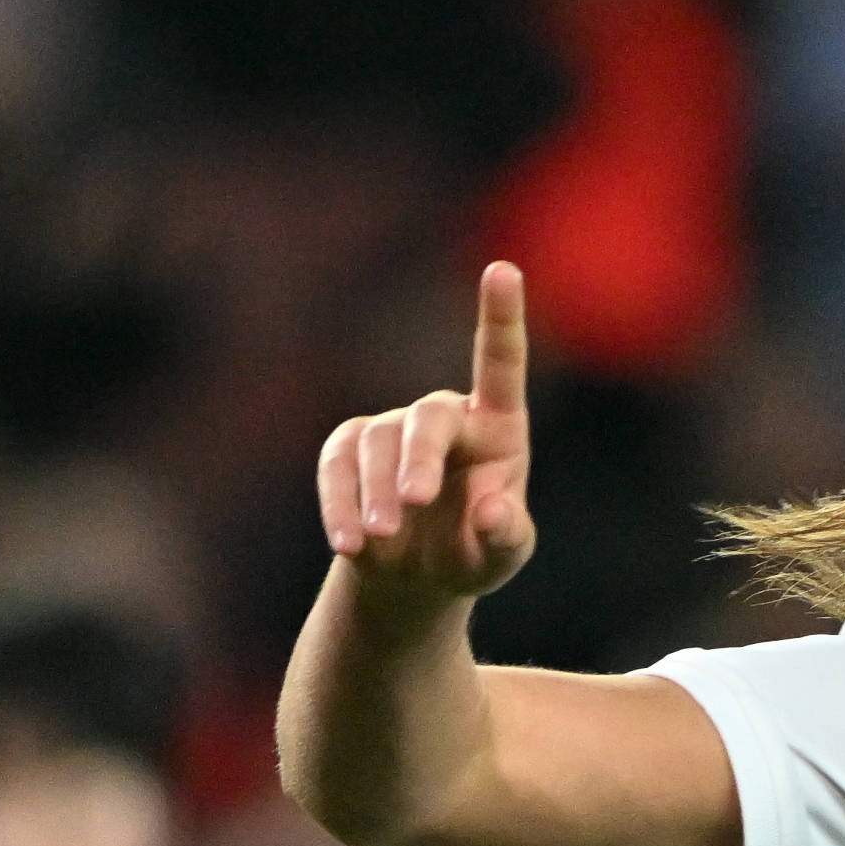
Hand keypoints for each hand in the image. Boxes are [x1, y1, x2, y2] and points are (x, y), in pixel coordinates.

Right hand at [314, 265, 536, 610]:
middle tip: (412, 503)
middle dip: (418, 458)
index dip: (500, 317)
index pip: (499, 365)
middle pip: (429, 418)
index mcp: (498, 427)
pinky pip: (338, 465)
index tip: (502, 270)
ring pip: (377, 445)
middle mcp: (447, 416)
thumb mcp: (500, 558)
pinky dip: (340, 503)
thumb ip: (506, 536)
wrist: (417, 575)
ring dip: (375, 494)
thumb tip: (495, 511)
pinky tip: (348, 544)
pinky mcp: (349, 449)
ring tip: (380, 542)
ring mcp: (393, 428)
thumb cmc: (472, 554)